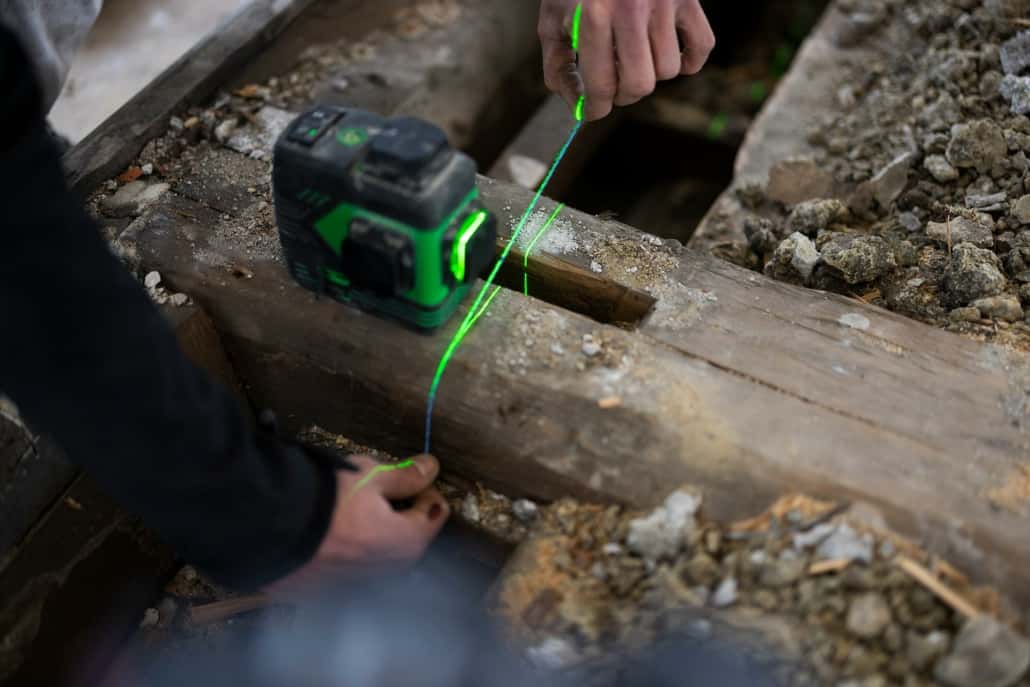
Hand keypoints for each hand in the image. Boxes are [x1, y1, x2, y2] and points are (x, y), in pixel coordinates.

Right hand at [265, 453, 448, 594]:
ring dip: (374, 536)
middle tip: (385, 491)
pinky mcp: (323, 592)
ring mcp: (354, 586)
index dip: (426, 491)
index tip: (412, 476)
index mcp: (405, 543)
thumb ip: (404, 476)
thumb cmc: (323, 497)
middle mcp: (385, 572)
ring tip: (353, 511)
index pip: (434, 515)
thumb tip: (431, 468)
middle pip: (408, 541)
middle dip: (403, 516)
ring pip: (378, 558)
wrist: (265, 526)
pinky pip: (346, 571)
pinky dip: (345, 554)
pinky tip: (328, 534)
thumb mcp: (369, 475)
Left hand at [538, 0, 714, 120]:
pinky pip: (702, 45)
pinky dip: (689, 61)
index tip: (592, 111)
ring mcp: (663, 2)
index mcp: (593, 16)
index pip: (602, 85)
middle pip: (640, 85)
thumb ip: (557, 66)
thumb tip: (576, 105)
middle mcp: (631, 9)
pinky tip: (668, 57)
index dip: (595, 108)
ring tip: (632, 61)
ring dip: (649, 75)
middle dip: (623, 96)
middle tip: (613, 87)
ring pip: (668, 70)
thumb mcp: (552, 19)